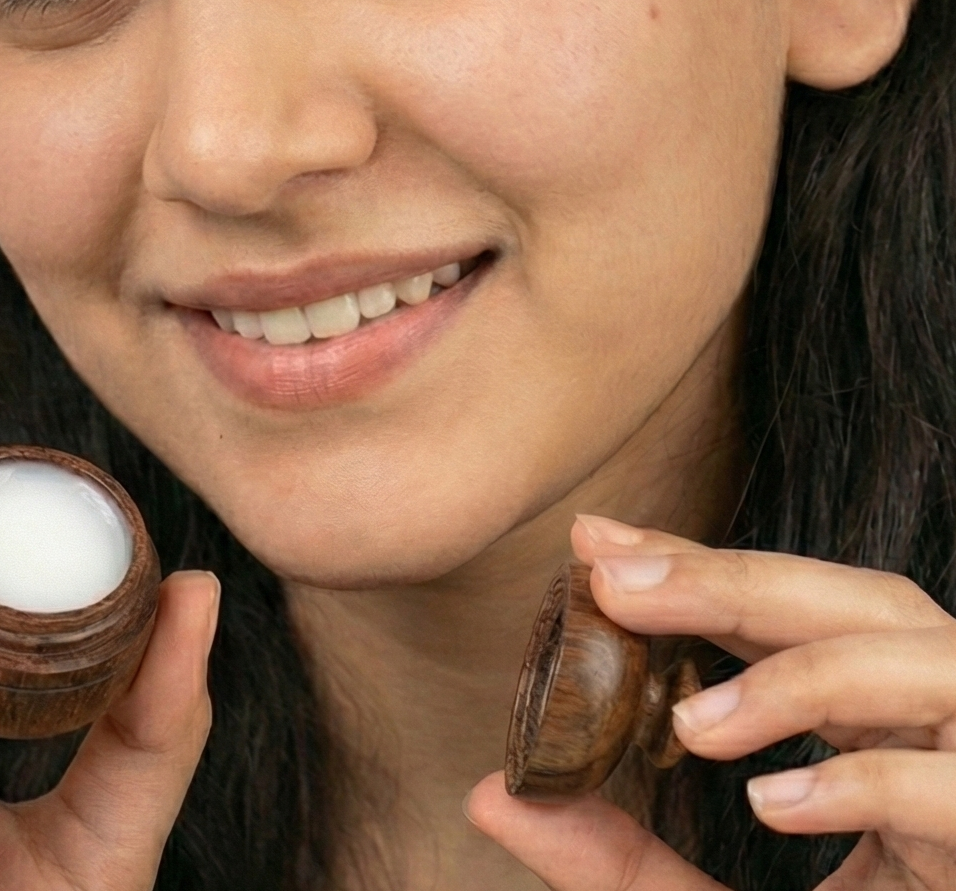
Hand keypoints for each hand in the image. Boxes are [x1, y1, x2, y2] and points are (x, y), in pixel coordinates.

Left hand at [465, 516, 955, 888]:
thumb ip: (614, 857)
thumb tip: (490, 794)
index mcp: (884, 723)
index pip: (791, 609)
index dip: (699, 563)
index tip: (596, 541)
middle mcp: (944, 729)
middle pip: (862, 601)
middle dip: (732, 580)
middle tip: (614, 580)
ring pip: (923, 660)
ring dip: (797, 677)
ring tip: (692, 723)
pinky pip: (953, 787)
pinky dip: (862, 783)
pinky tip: (772, 806)